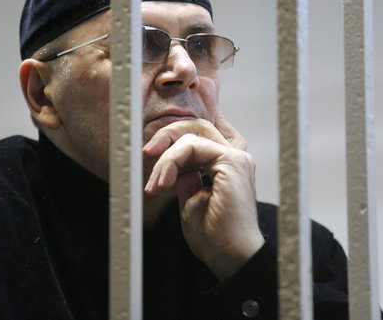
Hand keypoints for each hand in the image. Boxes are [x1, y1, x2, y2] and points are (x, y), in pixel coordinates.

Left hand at [143, 115, 264, 280]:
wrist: (228, 256)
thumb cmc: (213, 236)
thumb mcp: (190, 198)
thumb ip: (186, 176)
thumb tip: (173, 164)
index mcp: (226, 166)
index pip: (201, 135)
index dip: (176, 135)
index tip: (153, 150)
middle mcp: (234, 158)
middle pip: (197, 127)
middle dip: (166, 136)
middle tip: (147, 153)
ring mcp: (235, 158)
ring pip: (191, 136)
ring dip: (165, 157)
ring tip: (156, 184)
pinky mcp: (232, 161)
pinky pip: (192, 146)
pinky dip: (171, 161)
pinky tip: (164, 182)